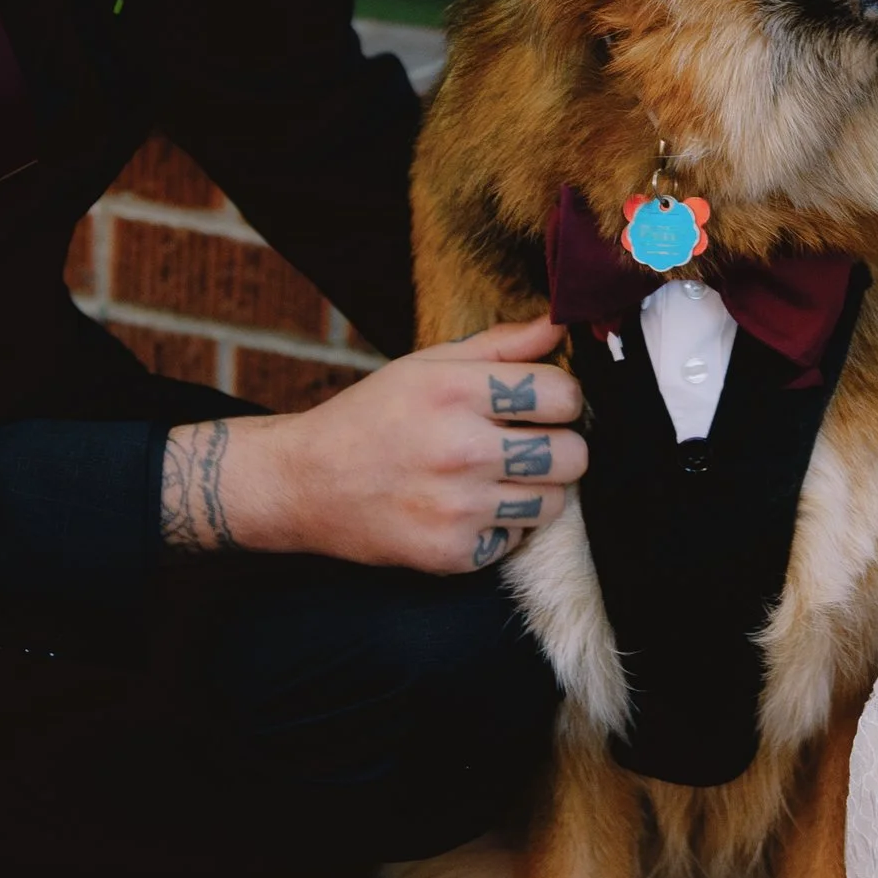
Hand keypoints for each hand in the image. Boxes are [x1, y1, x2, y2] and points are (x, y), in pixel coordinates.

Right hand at [161, 318, 587, 572]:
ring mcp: (457, 507)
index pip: (563, 394)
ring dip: (536, 490)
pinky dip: (499, 527)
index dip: (561, 398)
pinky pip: (515, 539)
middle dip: (560, 446)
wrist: (304, 483)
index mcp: (455, 391)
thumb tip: (560, 324)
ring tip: (499, 477)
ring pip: (554, 502)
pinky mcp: (452, 553)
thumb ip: (500, 345)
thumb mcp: (427, 365)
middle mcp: (460, 449)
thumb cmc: (371, 417)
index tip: (543, 404)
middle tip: (529, 444)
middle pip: (573, 454)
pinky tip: (466, 508)